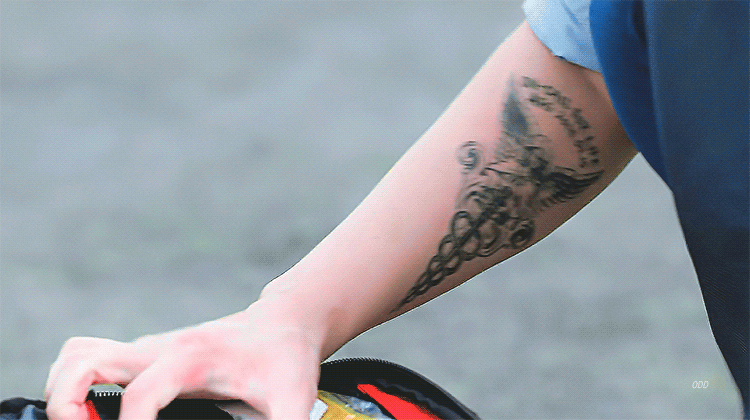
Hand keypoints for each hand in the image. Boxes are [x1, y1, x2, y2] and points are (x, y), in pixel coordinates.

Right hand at [44, 297, 323, 419]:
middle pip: (84, 363)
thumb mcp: (294, 399)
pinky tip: (95, 416)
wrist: (284, 323)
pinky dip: (75, 385)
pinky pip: (91, 360)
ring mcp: (148, 350)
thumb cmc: (287, 359)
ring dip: (65, 392)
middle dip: (68, 408)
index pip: (140, 397)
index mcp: (191, 358)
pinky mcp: (146, 357)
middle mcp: (160, 349)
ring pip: (78, 355)